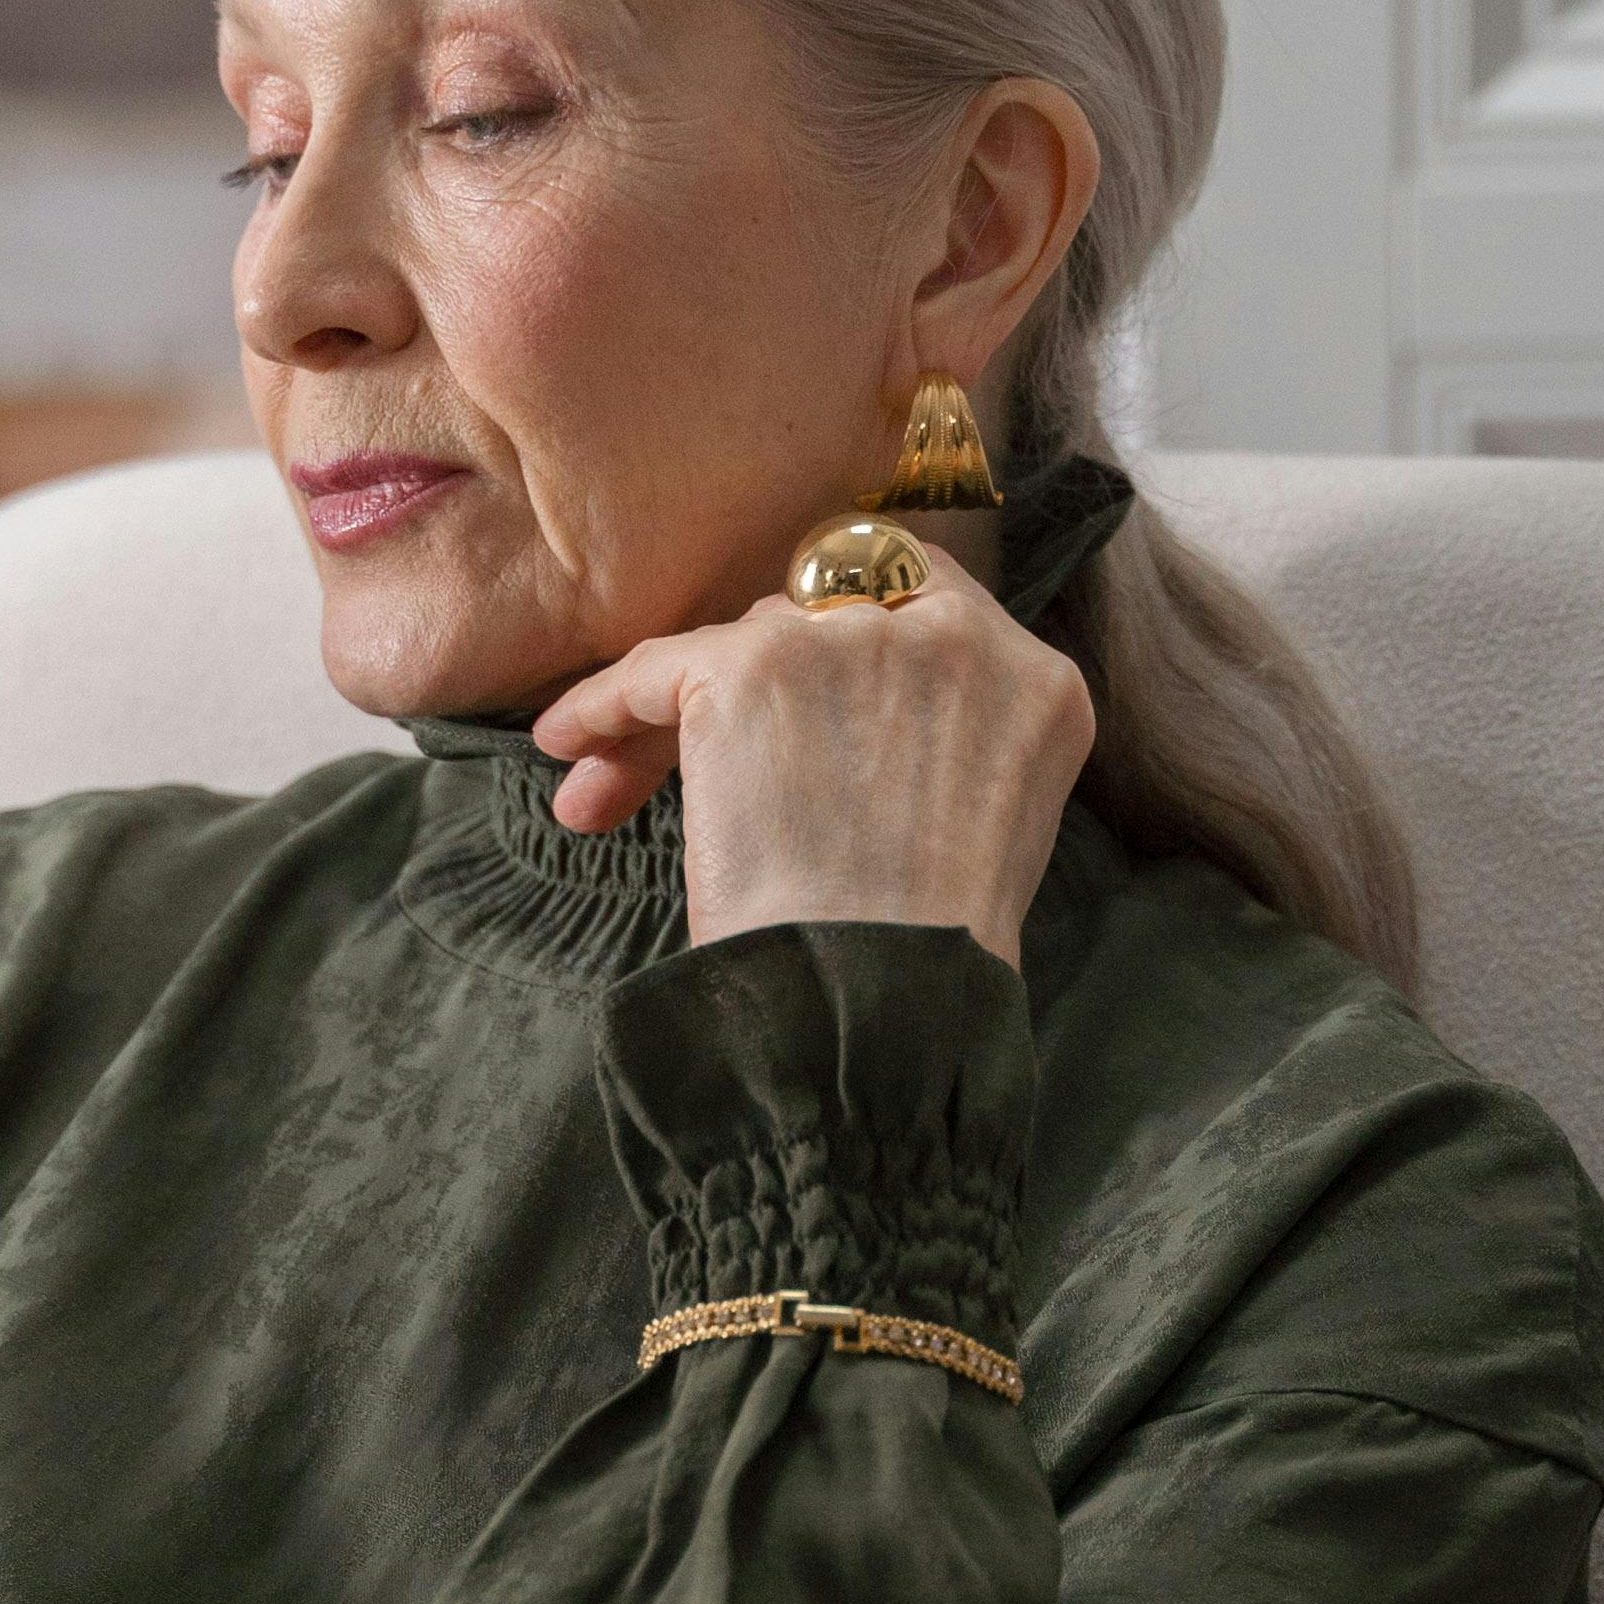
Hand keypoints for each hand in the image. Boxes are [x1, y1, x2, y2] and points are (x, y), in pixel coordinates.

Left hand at [532, 564, 1094, 972]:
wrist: (874, 1002)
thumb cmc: (919, 960)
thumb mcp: (983, 826)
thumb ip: (943, 742)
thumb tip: (849, 720)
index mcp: (1037, 682)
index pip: (925, 601)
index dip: (850, 637)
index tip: (799, 695)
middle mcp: (957, 639)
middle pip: (825, 615)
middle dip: (760, 686)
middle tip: (707, 767)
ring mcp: (852, 643)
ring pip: (742, 638)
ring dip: (684, 711)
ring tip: (614, 786)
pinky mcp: (752, 668)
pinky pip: (657, 668)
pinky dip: (602, 704)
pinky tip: (567, 741)